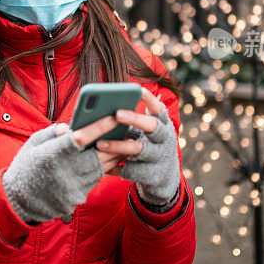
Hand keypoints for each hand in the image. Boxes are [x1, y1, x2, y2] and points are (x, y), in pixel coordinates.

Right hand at [2, 119, 116, 223]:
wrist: (17, 200)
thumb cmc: (26, 165)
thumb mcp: (34, 143)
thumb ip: (53, 132)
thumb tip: (72, 127)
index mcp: (51, 155)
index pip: (80, 138)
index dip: (99, 127)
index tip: (114, 115)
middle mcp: (62, 173)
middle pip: (97, 156)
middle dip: (114, 143)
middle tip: (127, 132)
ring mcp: (70, 189)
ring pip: (99, 170)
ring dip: (111, 157)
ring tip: (122, 145)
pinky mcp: (74, 200)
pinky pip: (93, 182)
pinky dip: (100, 170)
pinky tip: (105, 162)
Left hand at [96, 86, 180, 204]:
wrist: (163, 174)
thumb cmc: (146, 143)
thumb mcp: (144, 130)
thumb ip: (130, 120)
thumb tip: (101, 109)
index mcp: (162, 123)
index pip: (158, 107)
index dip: (150, 99)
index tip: (138, 89)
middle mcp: (164, 137)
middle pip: (151, 125)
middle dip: (135, 118)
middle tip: (116, 114)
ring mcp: (160, 156)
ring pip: (138, 149)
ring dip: (118, 146)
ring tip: (99, 144)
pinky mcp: (153, 173)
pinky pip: (134, 169)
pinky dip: (118, 168)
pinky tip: (105, 168)